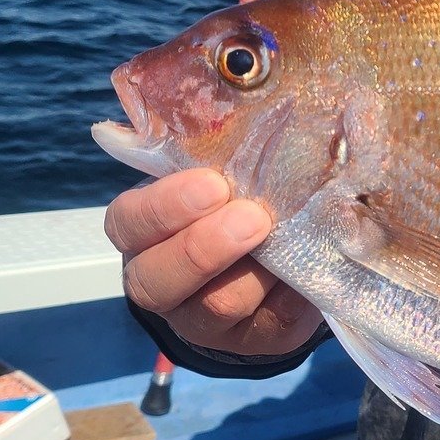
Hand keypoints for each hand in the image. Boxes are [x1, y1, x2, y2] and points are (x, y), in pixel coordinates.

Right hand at [104, 170, 322, 357]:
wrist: (269, 270)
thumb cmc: (235, 200)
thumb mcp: (218, 174)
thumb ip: (219, 152)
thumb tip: (249, 96)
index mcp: (142, 233)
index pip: (129, 222)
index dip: (165, 207)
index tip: (213, 184)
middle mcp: (159, 281)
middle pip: (158, 280)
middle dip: (204, 248)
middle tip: (254, 217)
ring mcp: (202, 320)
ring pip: (216, 306)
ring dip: (254, 272)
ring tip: (287, 240)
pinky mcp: (249, 343)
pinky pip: (268, 327)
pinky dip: (291, 298)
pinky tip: (309, 271)